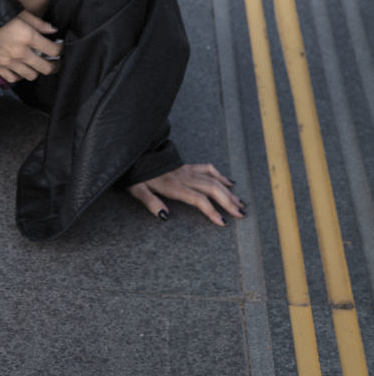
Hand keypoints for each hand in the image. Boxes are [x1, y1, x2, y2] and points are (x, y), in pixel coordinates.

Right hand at [0, 10, 62, 82]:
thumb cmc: (0, 15)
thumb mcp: (22, 13)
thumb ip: (39, 24)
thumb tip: (54, 31)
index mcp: (28, 37)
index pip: (53, 50)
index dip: (60, 49)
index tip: (59, 47)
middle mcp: (20, 52)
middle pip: (46, 68)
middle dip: (55, 66)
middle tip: (55, 62)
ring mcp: (9, 62)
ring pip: (31, 76)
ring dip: (37, 70)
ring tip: (37, 64)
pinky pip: (14, 78)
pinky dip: (19, 75)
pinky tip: (21, 68)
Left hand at [127, 164, 246, 226]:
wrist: (136, 153)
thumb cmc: (137, 175)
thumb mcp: (138, 190)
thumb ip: (151, 202)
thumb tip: (164, 216)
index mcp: (173, 186)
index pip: (198, 199)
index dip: (211, 211)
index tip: (222, 222)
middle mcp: (184, 177)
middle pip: (211, 189)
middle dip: (228, 202)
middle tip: (241, 214)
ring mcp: (187, 170)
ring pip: (213, 179)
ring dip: (228, 192)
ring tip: (241, 204)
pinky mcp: (187, 166)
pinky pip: (207, 168)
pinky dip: (220, 175)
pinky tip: (230, 182)